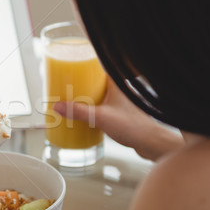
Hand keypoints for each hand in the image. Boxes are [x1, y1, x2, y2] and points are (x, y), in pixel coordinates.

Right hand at [53, 77, 183, 159]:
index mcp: (115, 83)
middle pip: (94, 81)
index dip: (82, 66)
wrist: (149, 142)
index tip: (69, 69)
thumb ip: (79, 112)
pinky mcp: (118, 113)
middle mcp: (117, 90)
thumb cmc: (134, 126)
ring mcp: (118, 102)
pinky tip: (83, 115)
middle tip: (65, 86)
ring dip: (84, 97)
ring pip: (97, 94)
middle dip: (79, 84)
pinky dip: (90, 108)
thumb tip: (59, 106)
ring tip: (70, 100)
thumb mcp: (100, 117)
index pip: (97, 67)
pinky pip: (100, 106)